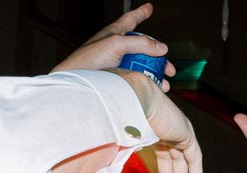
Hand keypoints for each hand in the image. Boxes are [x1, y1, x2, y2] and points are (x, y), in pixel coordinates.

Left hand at [53, 4, 176, 81]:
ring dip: (155, 75)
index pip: (130, 19)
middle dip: (159, 59)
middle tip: (170, 69)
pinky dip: (147, 84)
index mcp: (114, 34)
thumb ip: (140, 43)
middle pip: (143, 49)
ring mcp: (118, 64)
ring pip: (142, 67)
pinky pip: (137, 79)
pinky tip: (153, 90)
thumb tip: (162, 48)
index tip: (149, 7)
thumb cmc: (88, 61)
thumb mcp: (116, 45)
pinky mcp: (118, 79)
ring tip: (164, 84)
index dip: (141, 13)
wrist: (76, 83)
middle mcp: (117, 48)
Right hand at [110, 74, 203, 172]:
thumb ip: (119, 151)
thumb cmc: (120, 113)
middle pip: (172, 159)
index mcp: (151, 127)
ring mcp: (177, 130)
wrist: (132, 99)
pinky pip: (195, 158)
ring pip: (182, 161)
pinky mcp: (186, 134)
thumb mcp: (119, 139)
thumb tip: (103, 164)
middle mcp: (165, 128)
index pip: (161, 154)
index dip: (162, 172)